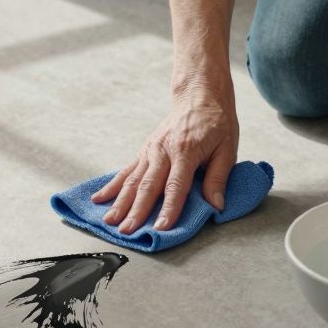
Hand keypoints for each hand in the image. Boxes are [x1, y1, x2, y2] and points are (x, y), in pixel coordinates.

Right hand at [91, 81, 238, 233]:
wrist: (199, 96)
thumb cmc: (216, 122)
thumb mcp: (227, 148)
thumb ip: (218, 178)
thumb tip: (216, 206)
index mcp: (186, 151)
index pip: (176, 186)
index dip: (169, 209)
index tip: (161, 228)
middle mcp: (163, 151)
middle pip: (147, 186)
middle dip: (136, 211)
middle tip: (127, 231)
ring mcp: (151, 150)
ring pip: (132, 180)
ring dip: (120, 202)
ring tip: (109, 221)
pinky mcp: (144, 150)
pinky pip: (126, 170)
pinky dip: (112, 186)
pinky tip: (99, 198)